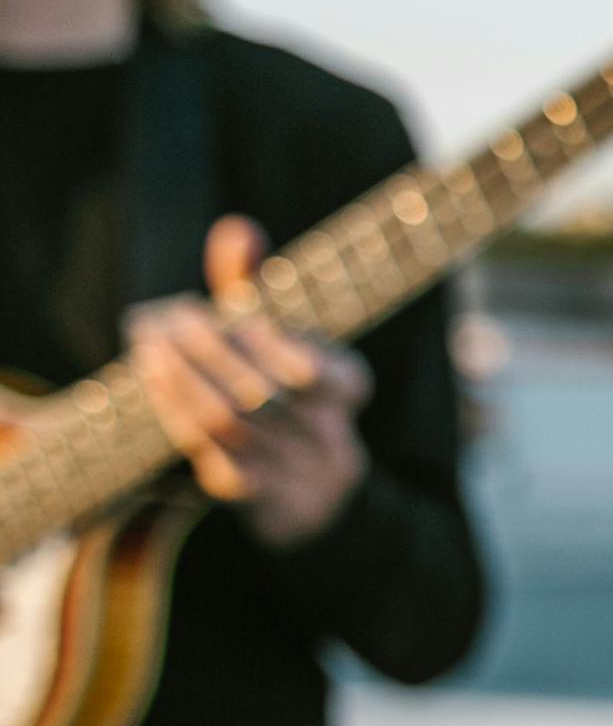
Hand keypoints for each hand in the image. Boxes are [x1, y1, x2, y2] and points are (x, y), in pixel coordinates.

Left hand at [128, 216, 370, 547]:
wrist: (306, 489)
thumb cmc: (285, 387)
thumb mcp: (283, 331)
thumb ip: (257, 284)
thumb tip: (236, 231)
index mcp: (348, 386)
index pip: (318, 370)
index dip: (273, 345)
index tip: (235, 316)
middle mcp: (329, 434)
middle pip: (263, 392)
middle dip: (210, 351)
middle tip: (170, 316)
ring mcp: (292, 471)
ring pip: (229, 420)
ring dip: (183, 377)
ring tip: (152, 342)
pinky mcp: (251, 494)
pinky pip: (208, 451)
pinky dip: (177, 410)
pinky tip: (154, 378)